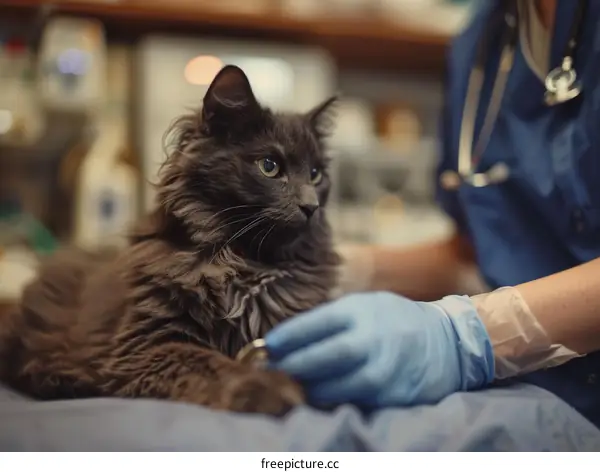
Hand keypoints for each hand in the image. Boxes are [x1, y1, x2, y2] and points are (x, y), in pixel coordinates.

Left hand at [265, 292, 494, 407]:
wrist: (447, 342)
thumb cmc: (394, 320)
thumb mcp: (364, 305)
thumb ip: (329, 320)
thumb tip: (286, 340)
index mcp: (362, 312)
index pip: (316, 324)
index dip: (287, 337)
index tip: (267, 346)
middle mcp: (373, 340)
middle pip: (323, 358)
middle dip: (292, 367)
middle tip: (270, 371)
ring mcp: (384, 371)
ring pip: (334, 388)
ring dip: (307, 389)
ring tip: (290, 385)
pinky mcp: (392, 397)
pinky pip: (352, 403)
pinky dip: (331, 401)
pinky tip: (318, 395)